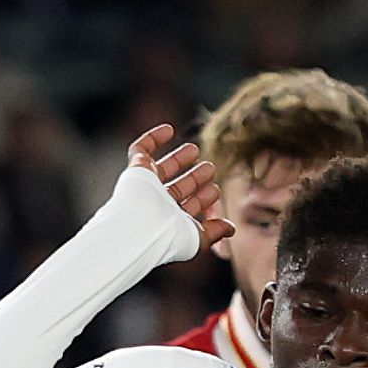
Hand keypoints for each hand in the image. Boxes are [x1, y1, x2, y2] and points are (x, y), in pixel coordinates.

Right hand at [127, 124, 232, 256]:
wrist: (139, 229)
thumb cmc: (166, 237)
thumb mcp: (197, 238)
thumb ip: (215, 231)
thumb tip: (231, 228)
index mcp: (170, 222)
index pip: (187, 207)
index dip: (203, 199)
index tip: (215, 191)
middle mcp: (157, 205)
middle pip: (177, 188)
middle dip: (194, 178)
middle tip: (209, 169)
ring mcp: (146, 187)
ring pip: (163, 169)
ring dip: (178, 159)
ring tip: (194, 149)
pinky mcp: (136, 171)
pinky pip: (141, 150)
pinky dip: (152, 138)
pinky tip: (169, 130)